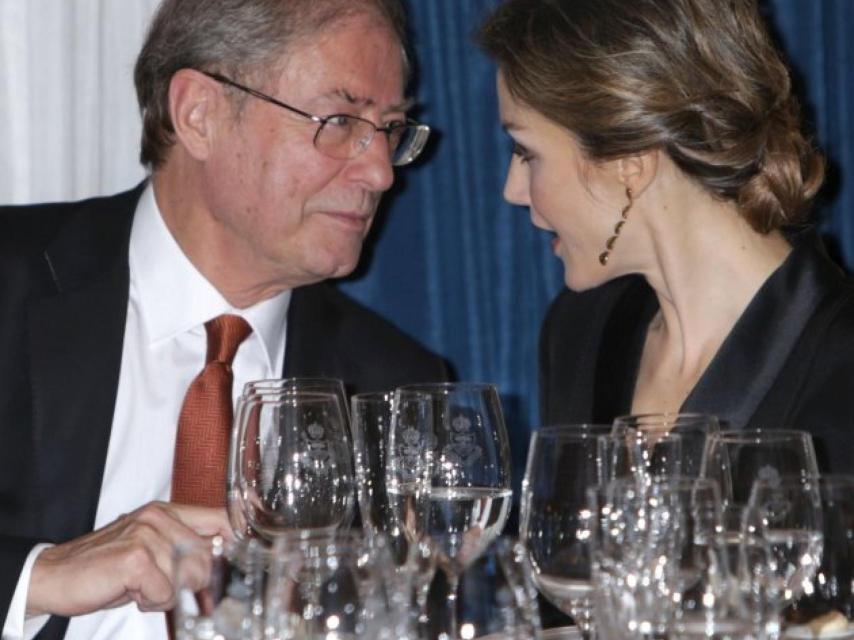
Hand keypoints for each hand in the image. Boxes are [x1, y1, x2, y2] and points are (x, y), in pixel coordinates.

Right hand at [26, 501, 231, 616]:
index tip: (237, 559)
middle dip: (189, 582)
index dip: (235, 541)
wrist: (52, 576)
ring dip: (164, 593)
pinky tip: (128, 591)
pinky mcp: (136, 558)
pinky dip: (150, 602)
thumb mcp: (149, 550)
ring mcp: (147, 535)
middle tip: (158, 584)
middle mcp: (159, 517)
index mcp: (166, 512)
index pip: (220, 518)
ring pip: (188, 577)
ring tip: (138, 586)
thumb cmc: (104, 567)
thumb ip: (183, 548)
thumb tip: (222, 558)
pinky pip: (165, 592)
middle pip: (208, 558)